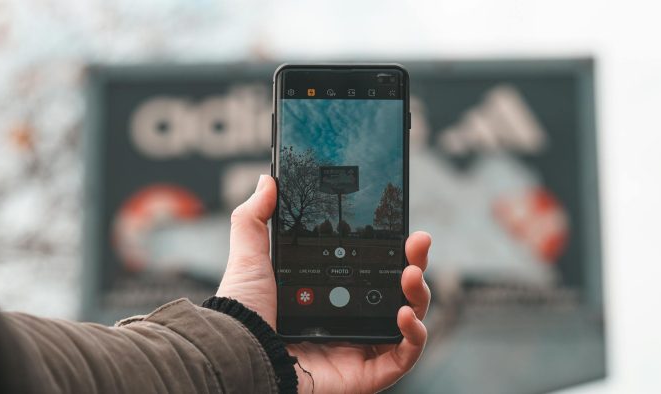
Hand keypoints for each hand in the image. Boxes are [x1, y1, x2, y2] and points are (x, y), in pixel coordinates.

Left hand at [218, 175, 431, 392]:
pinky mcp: (366, 373)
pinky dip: (415, 336)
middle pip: (399, 290)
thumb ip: (256, 217)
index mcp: (329, 291)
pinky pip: (405, 358)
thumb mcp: (251, 256)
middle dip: (415, 264)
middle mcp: (348, 317)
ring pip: (410, 320)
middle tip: (418, 243)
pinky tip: (404, 315)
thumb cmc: (243, 312)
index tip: (404, 227)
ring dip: (420, 294)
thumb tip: (268, 180)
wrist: (240, 353)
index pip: (373, 267)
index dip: (394, 248)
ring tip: (411, 274)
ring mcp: (360, 345)